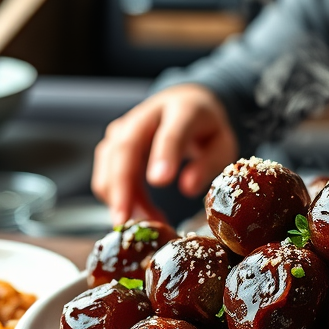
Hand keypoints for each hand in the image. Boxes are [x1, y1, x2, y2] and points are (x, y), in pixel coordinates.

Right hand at [91, 84, 238, 222]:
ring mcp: (125, 127)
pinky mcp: (113, 142)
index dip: (165, 154)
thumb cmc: (205, 129)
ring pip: (110, 161)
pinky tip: (135, 214)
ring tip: (142, 224)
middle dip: (122, 184)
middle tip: (126, 219)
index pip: (172, 130)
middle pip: (126, 146)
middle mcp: (147, 115)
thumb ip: (208, 164)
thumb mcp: (222, 144)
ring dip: (118, 196)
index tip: (160, 181)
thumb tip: (188, 188)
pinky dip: (115, 196)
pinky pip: (106, 170)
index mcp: (183, 110)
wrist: (188, 103)